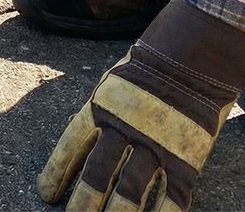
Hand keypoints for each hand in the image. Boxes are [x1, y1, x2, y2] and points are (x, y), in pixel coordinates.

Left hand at [39, 0, 244, 210]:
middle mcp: (126, 126)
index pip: (72, 145)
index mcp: (102, 105)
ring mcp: (158, 142)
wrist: (198, 49)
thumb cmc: (153, 62)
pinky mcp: (188, 155)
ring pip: (131, 189)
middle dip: (83, 201)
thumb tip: (84, 137)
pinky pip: (174, 195)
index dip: (57, 172)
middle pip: (99, 172)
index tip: (46, 194)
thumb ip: (102, 109)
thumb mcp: (115, 80)